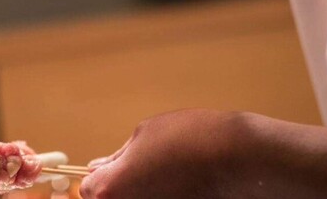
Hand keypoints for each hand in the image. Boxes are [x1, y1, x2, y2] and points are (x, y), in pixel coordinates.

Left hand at [80, 110, 249, 198]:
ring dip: (142, 193)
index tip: (118, 166)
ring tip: (166, 175)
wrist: (237, 159)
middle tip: (145, 170)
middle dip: (120, 188)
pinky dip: (161, 197)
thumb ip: (118, 156)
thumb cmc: (190, 140)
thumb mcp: (145, 134)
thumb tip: (99, 167)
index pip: (88, 188)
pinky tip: (179, 185)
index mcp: (110, 189)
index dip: (103, 174)